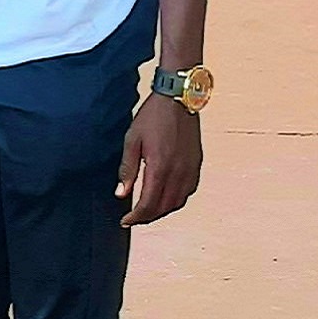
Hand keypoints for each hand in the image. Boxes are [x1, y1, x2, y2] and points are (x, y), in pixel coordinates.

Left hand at [116, 92, 201, 227]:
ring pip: (178, 202)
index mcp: (160, 167)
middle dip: (148, 217)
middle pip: (164, 208)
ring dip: (163, 210)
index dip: (136, 217)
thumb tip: (121, 194)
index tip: (126, 221)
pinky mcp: (197, 163)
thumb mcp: (132, 140)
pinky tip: (166, 195)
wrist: (178, 98)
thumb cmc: (154, 116)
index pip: (148, 205)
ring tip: (149, 209)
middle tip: (135, 217)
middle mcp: (178, 172)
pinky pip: (189, 191)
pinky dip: (177, 199)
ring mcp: (190, 168)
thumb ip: (127, 169)